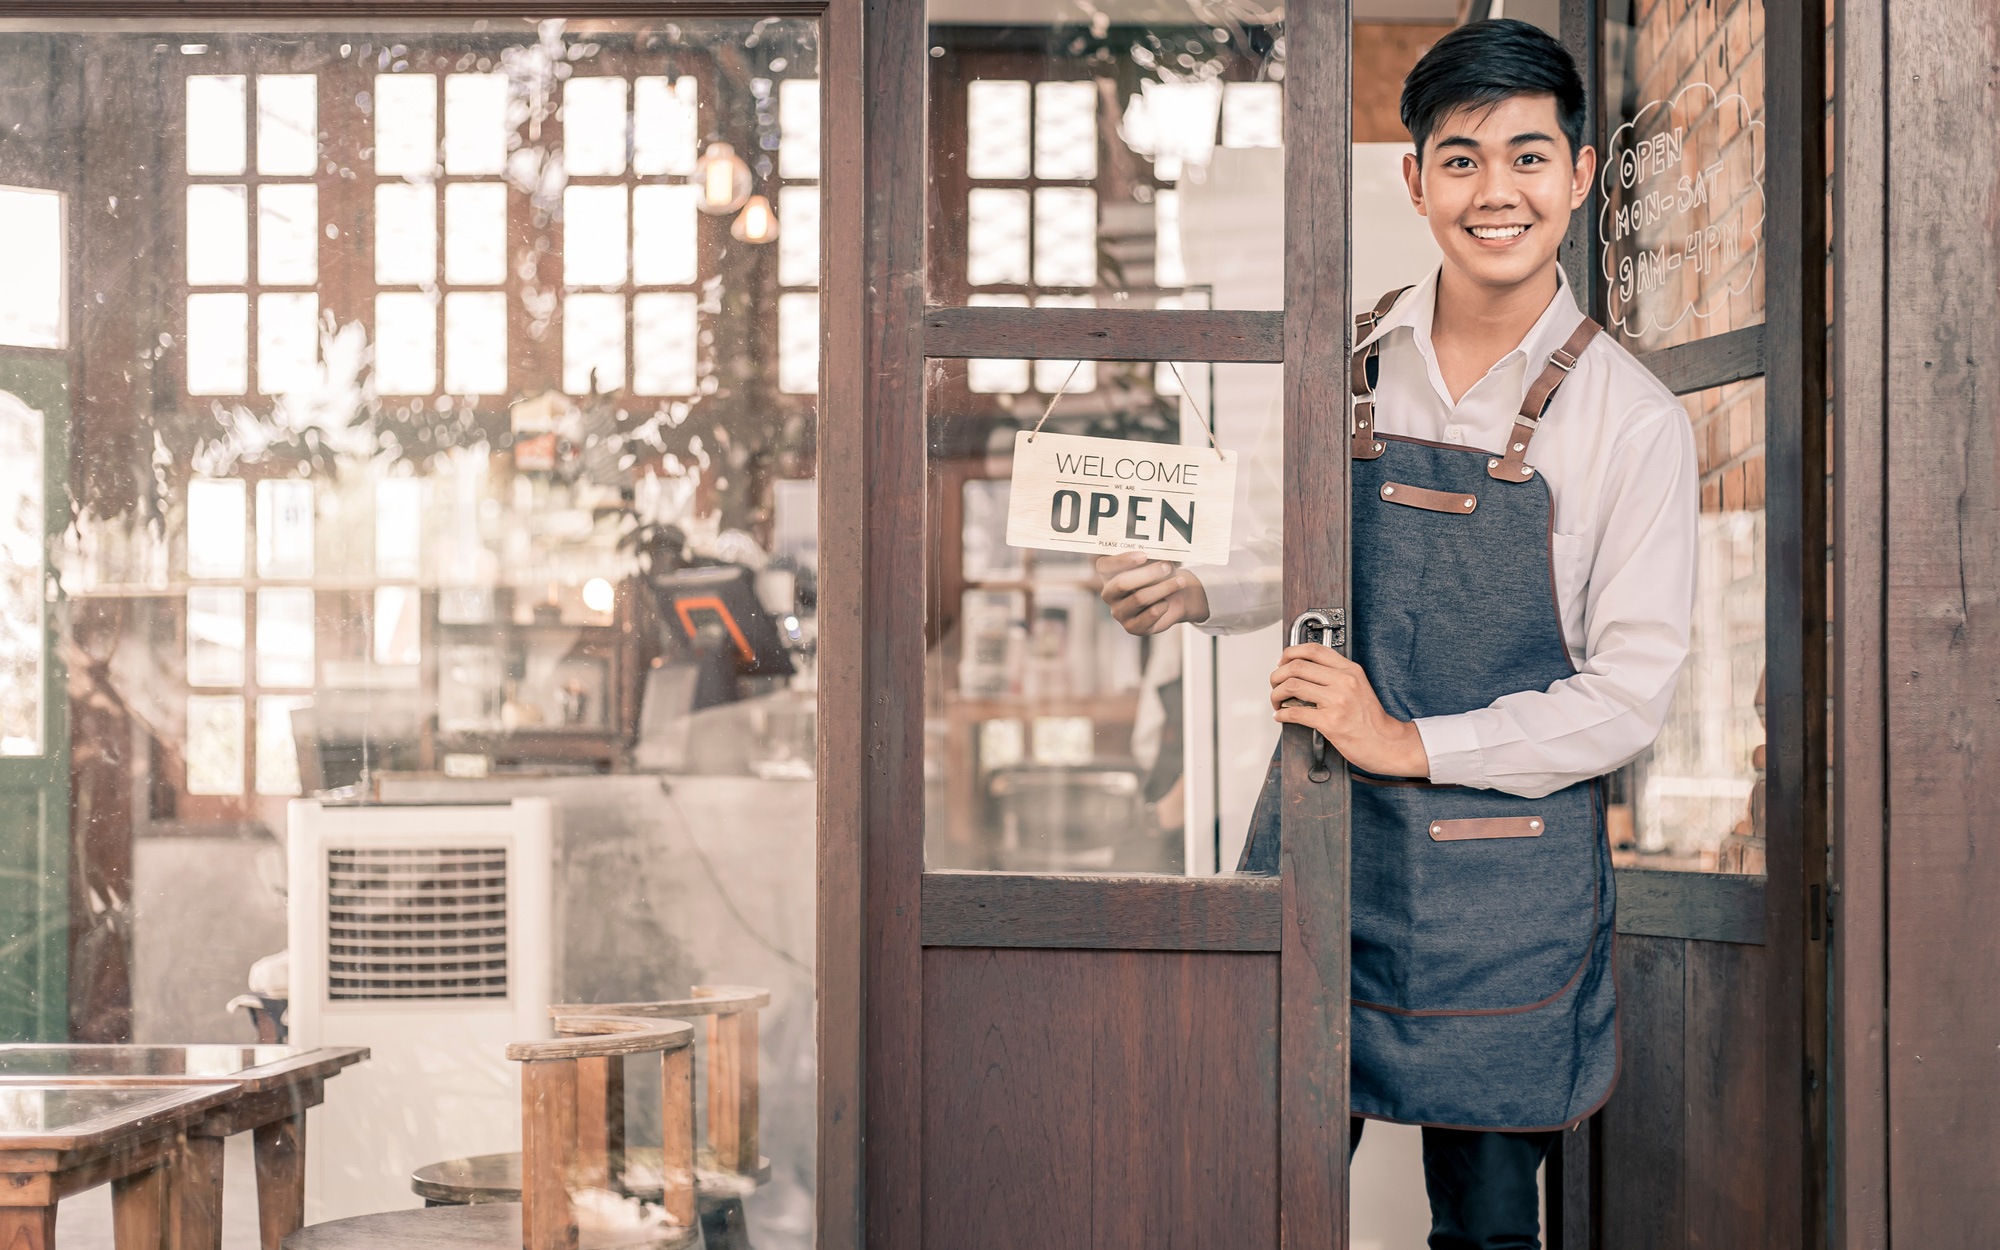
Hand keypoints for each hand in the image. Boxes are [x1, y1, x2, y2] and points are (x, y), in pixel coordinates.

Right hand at [1096, 551, 1210, 635]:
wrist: (1174, 599)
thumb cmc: (1160, 576)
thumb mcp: (1156, 563)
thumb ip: (1153, 557)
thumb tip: (1161, 551)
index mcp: (1108, 575)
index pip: (1105, 566)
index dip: (1122, 560)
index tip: (1144, 555)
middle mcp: (1109, 595)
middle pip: (1122, 583)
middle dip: (1147, 574)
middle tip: (1167, 566)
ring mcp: (1119, 613)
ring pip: (1140, 598)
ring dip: (1164, 588)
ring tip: (1180, 581)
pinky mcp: (1133, 628)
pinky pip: (1151, 614)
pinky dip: (1164, 605)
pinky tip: (1167, 602)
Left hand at [1268, 643, 1429, 777]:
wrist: (1386, 742)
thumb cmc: (1370, 718)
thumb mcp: (1359, 685)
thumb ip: (1336, 675)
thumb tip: (1304, 671)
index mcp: (1350, 670)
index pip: (1313, 650)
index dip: (1290, 653)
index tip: (1282, 661)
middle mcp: (1344, 682)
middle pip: (1297, 666)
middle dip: (1277, 675)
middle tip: (1274, 683)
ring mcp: (1337, 702)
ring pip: (1292, 686)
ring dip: (1276, 693)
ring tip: (1276, 700)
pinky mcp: (1330, 722)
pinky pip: (1295, 713)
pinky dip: (1281, 714)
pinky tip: (1280, 716)